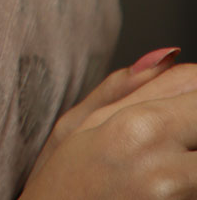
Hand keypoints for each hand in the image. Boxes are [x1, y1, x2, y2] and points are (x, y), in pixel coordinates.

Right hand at [21, 50, 196, 199]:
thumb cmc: (56, 192)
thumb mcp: (74, 128)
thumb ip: (124, 86)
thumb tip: (168, 53)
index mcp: (136, 126)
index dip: (192, 93)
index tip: (179, 107)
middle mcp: (165, 163)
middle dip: (192, 127)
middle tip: (174, 140)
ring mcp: (176, 197)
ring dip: (191, 157)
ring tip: (170, 162)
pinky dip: (187, 181)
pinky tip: (167, 185)